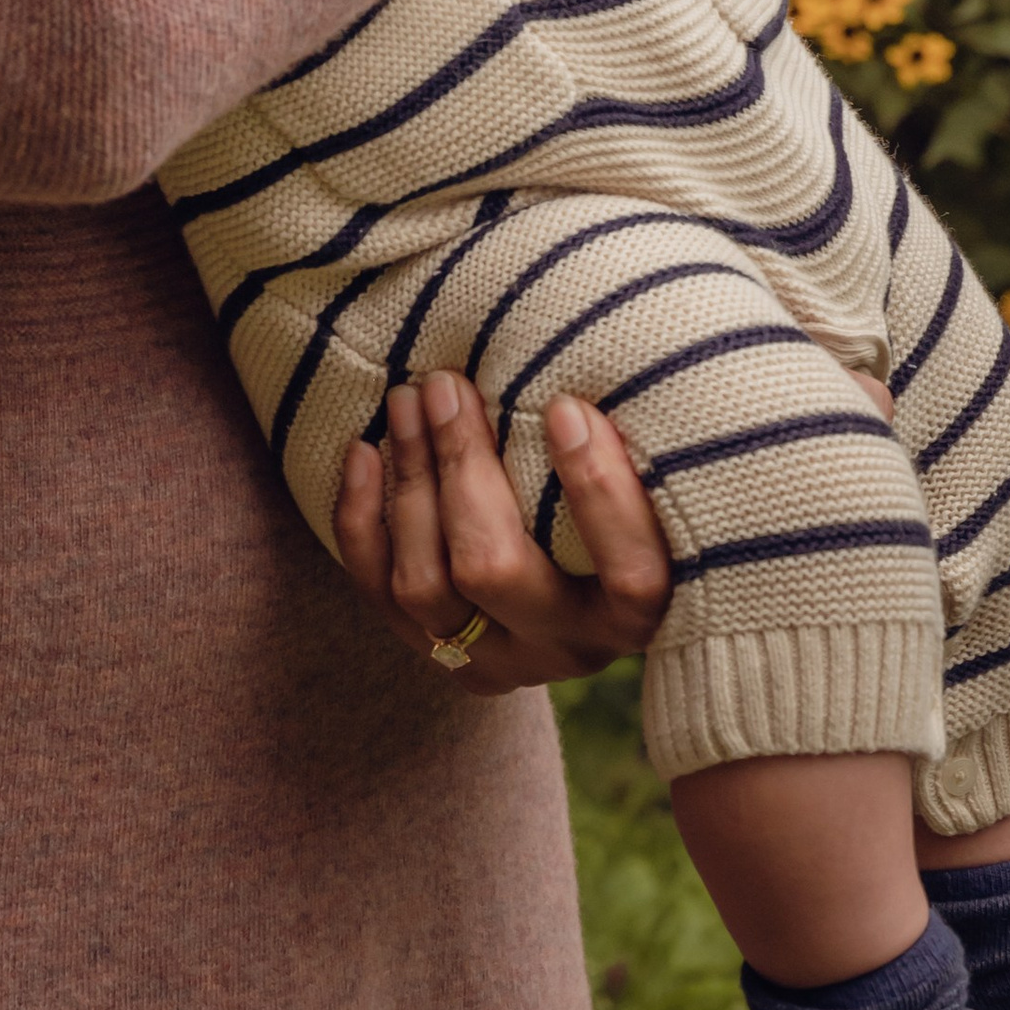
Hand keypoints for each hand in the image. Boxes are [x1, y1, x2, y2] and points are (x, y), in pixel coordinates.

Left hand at [332, 370, 672, 688]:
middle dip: (460, 464)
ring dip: (409, 480)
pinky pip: (379, 595)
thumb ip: (634, 438)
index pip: (632, 575)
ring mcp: (494, 660)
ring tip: (406, 400)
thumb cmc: (624, 495)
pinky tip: (362, 452)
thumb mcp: (649, 482)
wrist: (581, 589)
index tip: (564, 407)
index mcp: (633, 616)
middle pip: (492, 569)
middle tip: (446, 382)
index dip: (599, 495)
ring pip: (425, 586)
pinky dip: (360, 522)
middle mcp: (564, 649)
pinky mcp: (435, 652)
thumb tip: (605, 350)